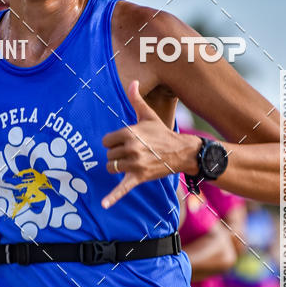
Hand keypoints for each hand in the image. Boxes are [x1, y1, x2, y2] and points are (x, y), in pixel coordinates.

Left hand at [101, 80, 197, 208]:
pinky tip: (104, 205)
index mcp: (129, 132)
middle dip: (117, 154)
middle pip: (108, 155)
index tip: (125, 142)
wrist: (182, 152)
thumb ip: (136, 99)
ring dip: (118, 167)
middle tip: (133, 153)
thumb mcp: (148, 115)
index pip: (106, 141)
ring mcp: (134, 164)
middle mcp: (131, 148)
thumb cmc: (162, 133)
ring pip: (111, 168)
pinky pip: (122, 189)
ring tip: (131, 163)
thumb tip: (132, 81)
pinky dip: (112, 198)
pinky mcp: (138, 178)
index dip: (114, 142)